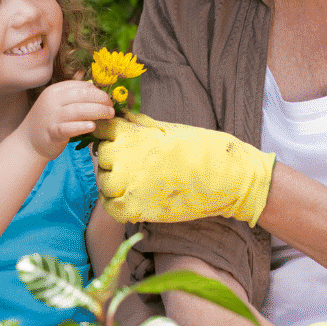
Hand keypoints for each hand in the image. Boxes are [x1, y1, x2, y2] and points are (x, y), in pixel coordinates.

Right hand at [20, 80, 115, 158]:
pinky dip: (81, 126)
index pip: (80, 86)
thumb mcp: (58, 104)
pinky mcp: (52, 133)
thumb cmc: (49, 121)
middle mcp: (52, 101)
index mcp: (55, 91)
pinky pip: (68, 128)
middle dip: (100, 99)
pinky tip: (93, 126)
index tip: (107, 98)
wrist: (28, 142)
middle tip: (111, 107)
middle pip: (81, 96)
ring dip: (97, 111)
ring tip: (109, 115)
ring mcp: (51, 117)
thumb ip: (74, 97)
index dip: (97, 91)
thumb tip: (98, 92)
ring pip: (78, 110)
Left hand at [93, 113, 276, 225]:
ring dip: (113, 182)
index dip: (107, 135)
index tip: (116, 140)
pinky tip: (129, 199)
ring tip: (132, 182)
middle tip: (131, 163)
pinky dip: (116, 204)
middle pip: (102, 157)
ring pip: (104, 182)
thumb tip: (122, 116)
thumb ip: (140, 125)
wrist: (225, 176)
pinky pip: (111, 207)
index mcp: (133, 134)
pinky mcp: (136, 208)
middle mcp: (125, 157)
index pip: (102, 130)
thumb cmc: (201, 148)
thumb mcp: (168, 129)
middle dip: (112, 159)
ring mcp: (128, 184)